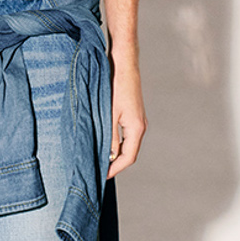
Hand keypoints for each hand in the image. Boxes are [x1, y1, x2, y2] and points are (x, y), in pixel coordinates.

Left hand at [107, 56, 145, 176]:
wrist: (123, 65)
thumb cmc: (116, 87)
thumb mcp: (109, 114)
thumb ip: (110, 137)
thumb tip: (110, 157)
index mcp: (137, 128)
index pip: (129, 157)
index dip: (115, 169)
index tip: (102, 175)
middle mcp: (140, 126)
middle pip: (130, 153)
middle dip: (115, 164)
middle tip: (99, 171)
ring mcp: (138, 121)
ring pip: (128, 144)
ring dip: (115, 154)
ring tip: (100, 159)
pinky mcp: (132, 115)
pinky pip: (126, 135)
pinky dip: (117, 143)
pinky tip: (105, 143)